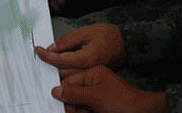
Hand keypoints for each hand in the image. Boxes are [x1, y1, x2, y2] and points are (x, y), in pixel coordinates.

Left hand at [36, 22, 125, 73]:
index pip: (60, 61)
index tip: (37, 50)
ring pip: (69, 76)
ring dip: (58, 68)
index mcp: (86, 59)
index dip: (46, 56)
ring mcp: (92, 75)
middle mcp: (88, 71)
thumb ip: (67, 41)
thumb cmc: (108, 35)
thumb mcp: (85, 32)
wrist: (126, 42)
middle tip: (40, 56)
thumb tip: (52, 48)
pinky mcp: (93, 75)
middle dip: (50, 65)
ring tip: (49, 59)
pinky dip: (67, 69)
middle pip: (63, 72)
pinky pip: (77, 75)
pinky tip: (61, 62)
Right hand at [51, 66, 165, 112]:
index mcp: (92, 73)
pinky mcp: (100, 108)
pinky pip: (85, 110)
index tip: (58, 103)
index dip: (62, 93)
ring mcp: (97, 97)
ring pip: (78, 105)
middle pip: (72, 95)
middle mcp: (94, 84)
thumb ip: (74, 93)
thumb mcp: (95, 96)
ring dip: (78, 111)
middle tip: (74, 111)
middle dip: (71, 106)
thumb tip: (56, 91)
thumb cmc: (124, 102)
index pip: (69, 81)